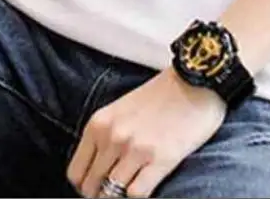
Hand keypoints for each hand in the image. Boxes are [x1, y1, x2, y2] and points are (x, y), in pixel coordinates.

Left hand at [66, 69, 225, 197]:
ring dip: (119, 196)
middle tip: (116, 190)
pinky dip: (138, 194)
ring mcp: (135, 149)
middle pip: (91, 187)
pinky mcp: (159, 160)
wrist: (194, 82)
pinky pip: (136, 195)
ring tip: (132, 184)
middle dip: (102, 193)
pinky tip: (147, 183)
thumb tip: (98, 170)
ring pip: (111, 194)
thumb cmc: (160, 96)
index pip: (75, 173)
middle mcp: (112, 137)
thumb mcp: (121, 111)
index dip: (86, 184)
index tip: (98, 185)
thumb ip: (105, 137)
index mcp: (99, 123)